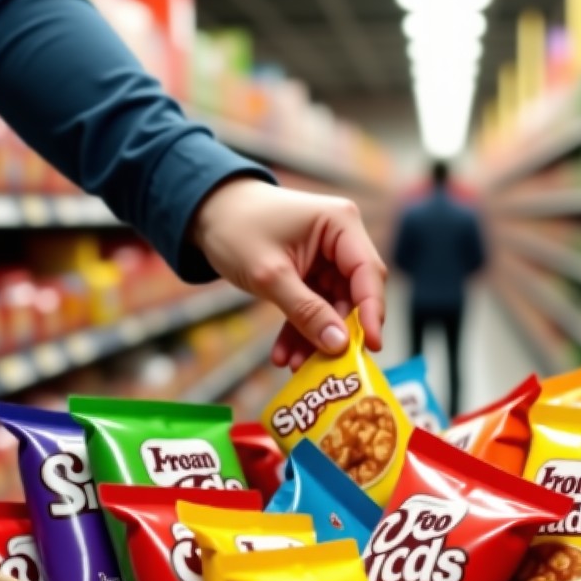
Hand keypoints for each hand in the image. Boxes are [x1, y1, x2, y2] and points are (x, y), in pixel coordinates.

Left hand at [190, 177, 386, 367]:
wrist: (207, 214)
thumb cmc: (236, 228)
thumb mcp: (270, 274)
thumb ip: (306, 310)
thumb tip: (338, 344)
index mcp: (341, 224)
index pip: (369, 273)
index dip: (373, 312)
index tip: (371, 346)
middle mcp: (342, 241)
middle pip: (355, 295)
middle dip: (337, 332)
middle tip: (327, 366)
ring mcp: (328, 260)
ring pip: (333, 309)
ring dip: (315, 339)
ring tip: (296, 366)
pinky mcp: (313, 276)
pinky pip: (314, 309)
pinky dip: (300, 331)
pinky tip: (285, 355)